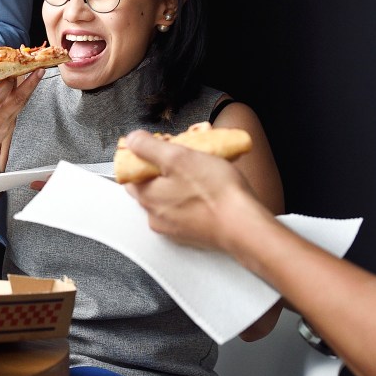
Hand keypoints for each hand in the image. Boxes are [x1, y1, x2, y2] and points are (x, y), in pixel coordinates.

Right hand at [0, 67, 43, 175]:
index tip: (12, 67)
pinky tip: (27, 87)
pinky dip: (23, 97)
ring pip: (22, 103)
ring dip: (31, 88)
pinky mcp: (11, 126)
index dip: (8, 79)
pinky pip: (19, 109)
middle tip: (39, 69)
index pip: (1, 92)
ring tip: (38, 73)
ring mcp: (7, 123)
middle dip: (30, 83)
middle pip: (18, 97)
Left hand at [120, 130, 267, 253]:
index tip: (161, 147)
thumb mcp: (178, 157)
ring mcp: (174, 228)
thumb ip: (149, 147)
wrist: (245, 227)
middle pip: (150, 186)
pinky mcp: (192, 234)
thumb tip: (131, 140)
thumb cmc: (214, 192)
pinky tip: (208, 189)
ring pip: (168, 198)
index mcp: (146, 197)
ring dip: (179, 183)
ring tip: (199, 170)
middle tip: (183, 156)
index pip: (130, 174)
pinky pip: (184, 211)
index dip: (142, 156)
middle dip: (163, 169)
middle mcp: (155, 216)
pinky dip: (191, 199)